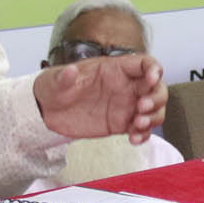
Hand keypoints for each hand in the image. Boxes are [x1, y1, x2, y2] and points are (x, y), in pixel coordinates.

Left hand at [34, 53, 166, 141]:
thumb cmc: (55, 88)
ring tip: (138, 125)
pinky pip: (141, 129)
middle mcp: (125, 86)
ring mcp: (125, 106)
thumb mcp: (56, 81)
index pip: (144, 63)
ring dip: (153, 118)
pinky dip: (143, 135)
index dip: (153, 69)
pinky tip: (134, 139)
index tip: (151, 79)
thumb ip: (64, 78)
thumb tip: (69, 72)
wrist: (47, 113)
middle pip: (156, 87)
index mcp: (114, 69)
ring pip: (154, 109)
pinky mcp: (121, 124)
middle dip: (157, 97)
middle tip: (142, 107)